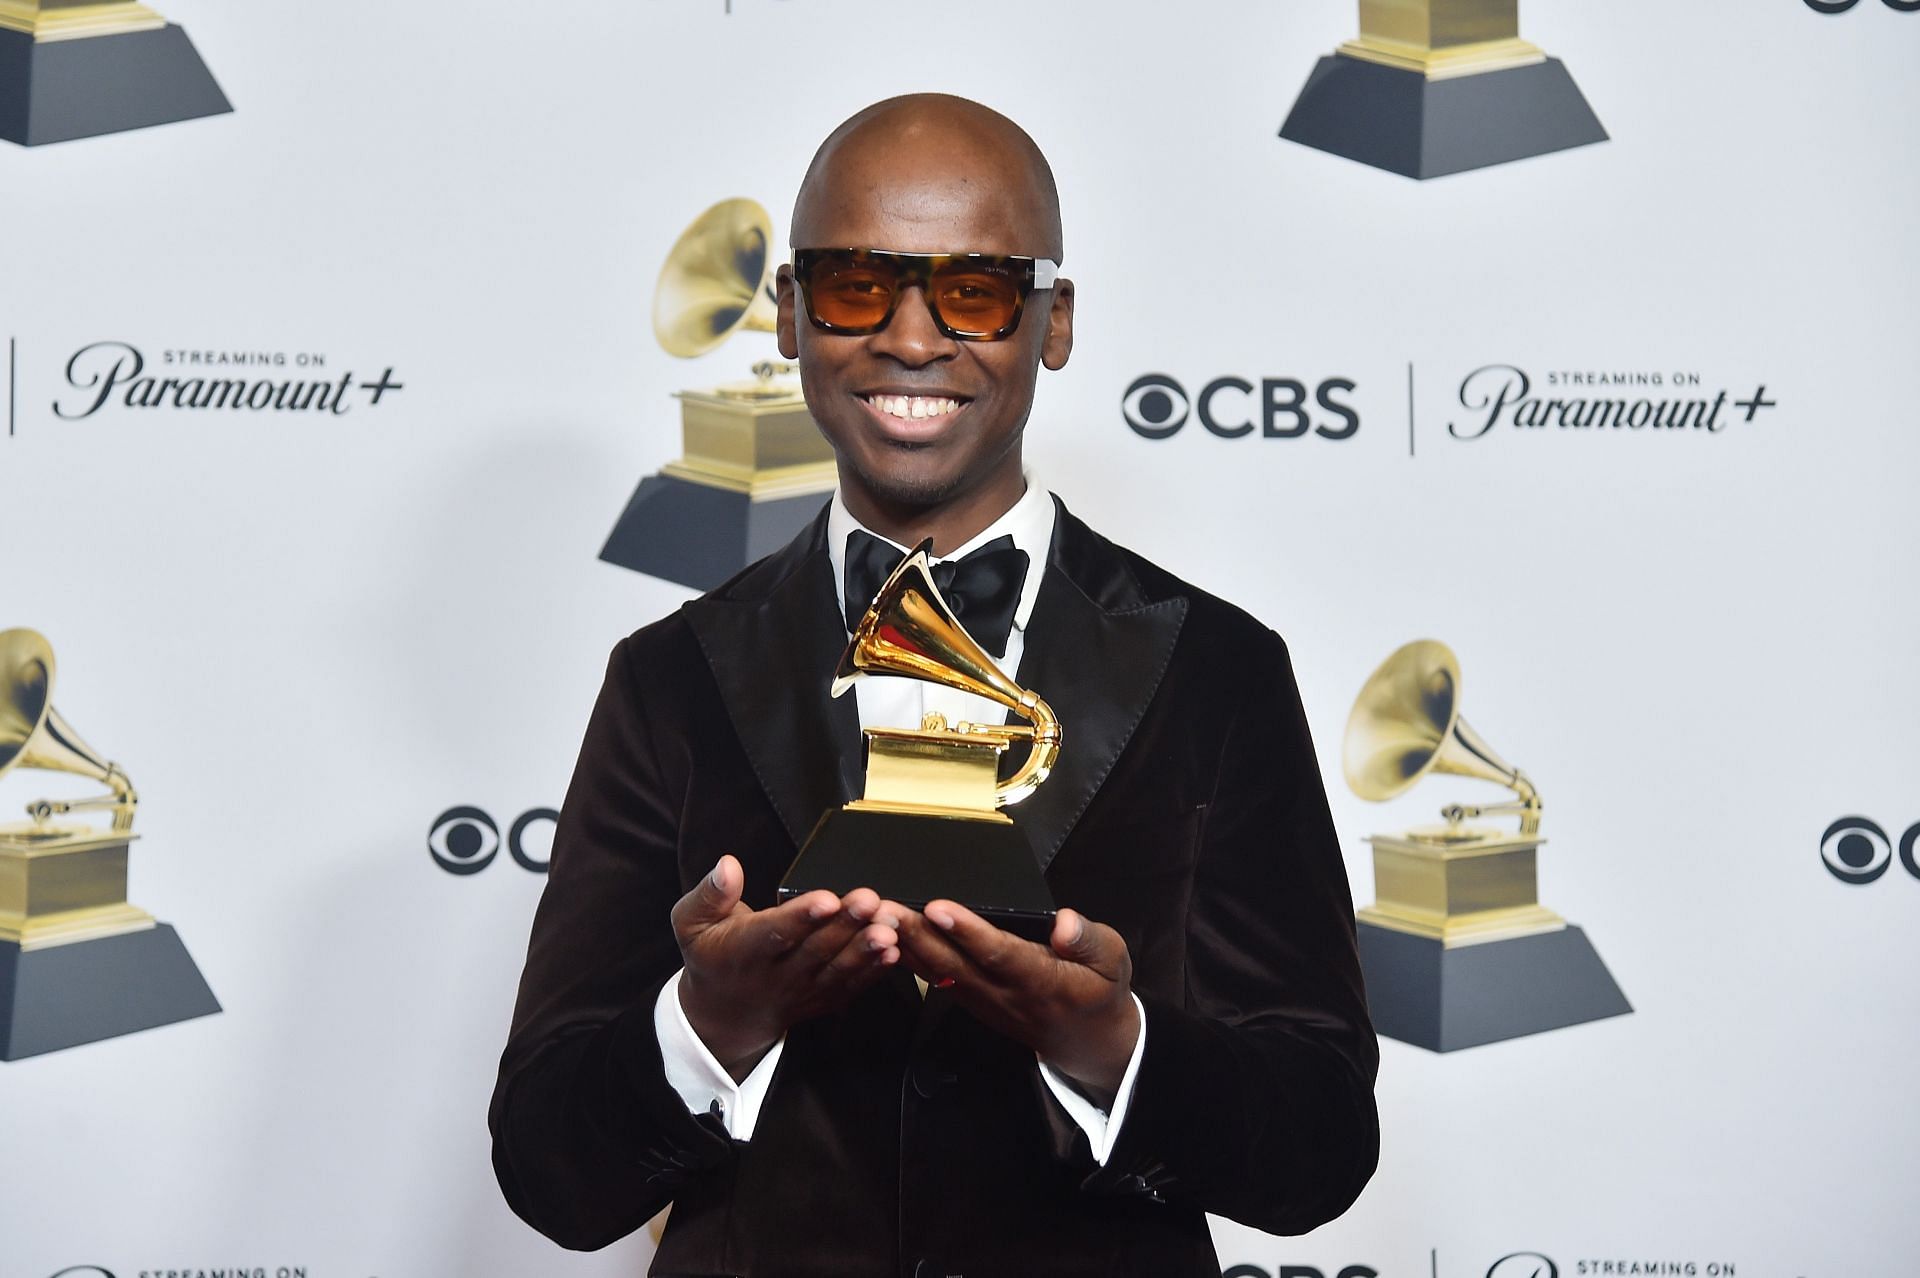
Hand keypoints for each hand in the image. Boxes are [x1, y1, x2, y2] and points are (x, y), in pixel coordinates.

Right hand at [672, 855, 902, 1079]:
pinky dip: (873, 972)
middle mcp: (775, 975)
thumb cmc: (712, 954)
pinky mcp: (822, 1000)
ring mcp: (802, 991)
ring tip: (889, 928)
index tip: (826, 898)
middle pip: (814, 950)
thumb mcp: (692, 923)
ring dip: (865, 949)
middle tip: (870, 900)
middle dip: (845, 925)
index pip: (773, 933)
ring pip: (837, 970)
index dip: (801, 916)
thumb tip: (728, 865)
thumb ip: (709, 895)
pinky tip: (894, 953)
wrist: (725, 1012)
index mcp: (742, 952)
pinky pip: (850, 987)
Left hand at [894, 901, 1139, 1106]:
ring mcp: (984, 1003)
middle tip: (886, 908)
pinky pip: (937, 981)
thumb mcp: (1113, 961)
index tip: (938, 907)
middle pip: (955, 965)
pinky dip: (911, 960)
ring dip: (906, 947)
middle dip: (918, 935)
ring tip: (876, 918)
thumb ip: (1090, 940)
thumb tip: (1065, 922)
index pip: (999, 953)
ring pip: (940, 974)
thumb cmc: (1100, 990)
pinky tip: (887, 940)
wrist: (1088, 1042)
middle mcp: (1005, 995)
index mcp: (1042, 981)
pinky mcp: (973, 1003)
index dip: (967, 931)